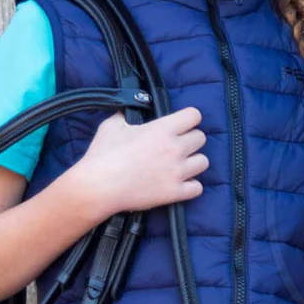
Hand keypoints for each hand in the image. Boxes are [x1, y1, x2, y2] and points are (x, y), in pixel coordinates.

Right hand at [68, 105, 208, 220]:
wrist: (99, 186)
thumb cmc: (103, 154)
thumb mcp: (113, 124)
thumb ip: (128, 115)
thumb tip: (131, 111)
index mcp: (162, 129)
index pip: (194, 116)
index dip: (189, 119)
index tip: (182, 124)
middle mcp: (175, 149)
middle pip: (201, 138)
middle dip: (191, 140)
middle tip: (177, 146)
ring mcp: (178, 172)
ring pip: (204, 162)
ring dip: (193, 162)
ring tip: (180, 165)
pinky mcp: (176, 192)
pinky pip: (198, 187)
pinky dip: (191, 186)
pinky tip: (179, 183)